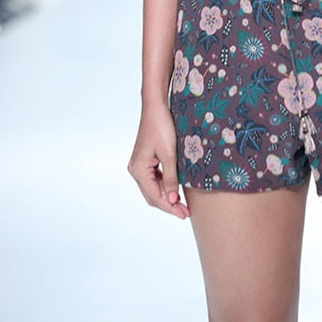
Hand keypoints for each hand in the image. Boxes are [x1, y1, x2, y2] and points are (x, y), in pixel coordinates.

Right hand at [127, 102, 190, 219]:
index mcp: (138, 170)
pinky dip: (164, 186)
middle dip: (169, 204)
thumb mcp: (169, 154)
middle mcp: (135, 170)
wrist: (156, 107)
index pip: (155, 197)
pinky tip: (176, 189)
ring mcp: (139, 165)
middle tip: (186, 213)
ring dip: (167, 196)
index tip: (184, 215)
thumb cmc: (162, 127)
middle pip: (152, 195)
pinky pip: (154, 179)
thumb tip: (172, 201)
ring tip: (183, 204)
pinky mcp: (145, 160)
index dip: (170, 208)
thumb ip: (170, 179)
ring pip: (153, 188)